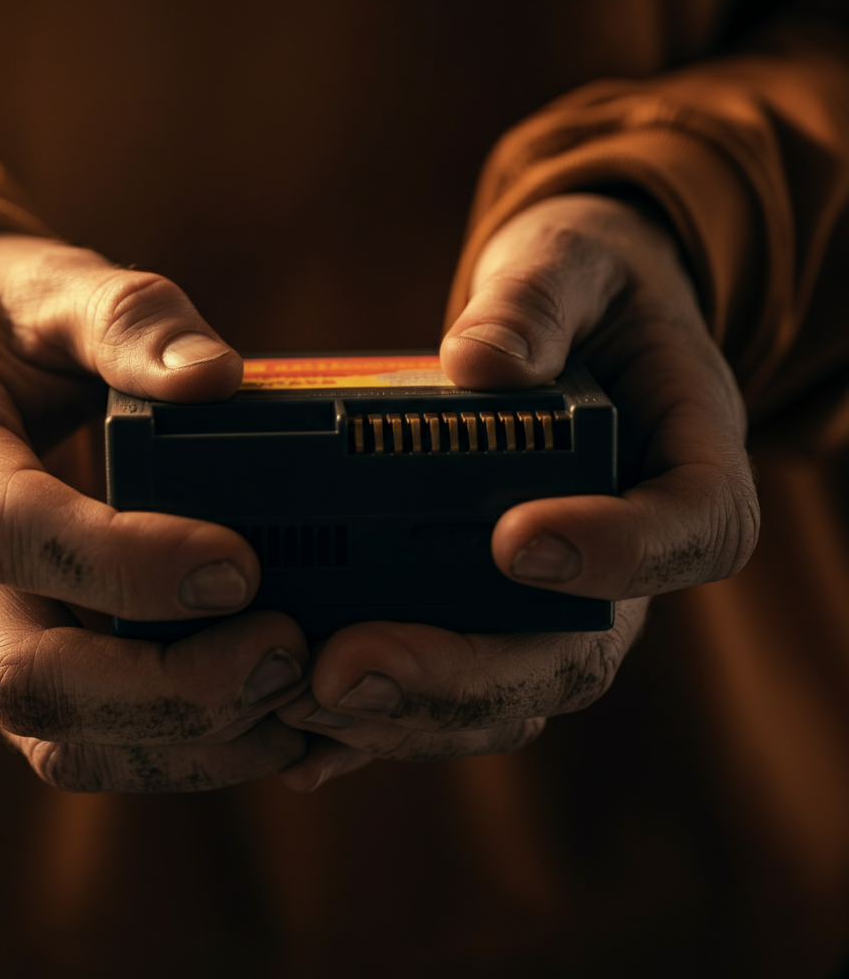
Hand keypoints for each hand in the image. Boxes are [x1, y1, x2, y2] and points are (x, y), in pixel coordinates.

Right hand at [0, 234, 310, 790]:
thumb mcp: (52, 285)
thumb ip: (131, 320)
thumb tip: (215, 378)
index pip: (8, 529)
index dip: (126, 563)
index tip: (240, 566)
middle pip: (25, 674)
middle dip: (167, 687)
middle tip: (287, 651)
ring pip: (52, 734)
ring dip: (180, 740)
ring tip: (290, 702)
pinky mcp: (10, 651)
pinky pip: (79, 739)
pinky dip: (172, 751)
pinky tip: (257, 722)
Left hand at [277, 193, 758, 789]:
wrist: (573, 329)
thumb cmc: (585, 294)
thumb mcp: (571, 265)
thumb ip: (538, 302)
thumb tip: (481, 365)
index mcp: (685, 467)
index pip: (692, 530)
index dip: (619, 554)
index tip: (515, 541)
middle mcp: (627, 558)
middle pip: (577, 653)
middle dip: (466, 675)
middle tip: (352, 667)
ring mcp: (560, 602)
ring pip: (509, 693)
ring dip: (409, 711)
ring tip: (304, 694)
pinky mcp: (497, 618)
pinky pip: (453, 689)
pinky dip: (384, 718)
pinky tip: (303, 731)